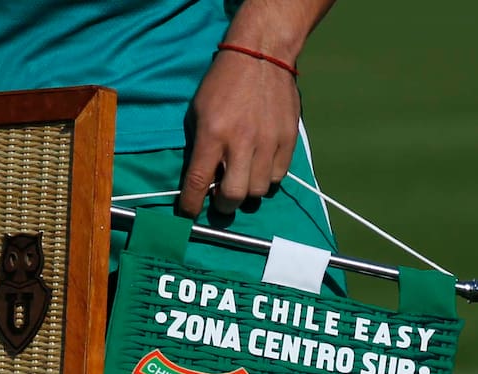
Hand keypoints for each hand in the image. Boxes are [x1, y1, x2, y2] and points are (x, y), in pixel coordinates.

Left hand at [178, 49, 300, 217]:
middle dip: (224, 204)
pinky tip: (260, 166)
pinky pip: (278, 176)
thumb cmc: (222, 84)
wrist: (261, 55)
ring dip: (247, 191)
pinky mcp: (289, 139)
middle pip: (234, 196)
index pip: (198, 183)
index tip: (188, 213)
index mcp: (212, 135)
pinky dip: (267, 177)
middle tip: (220, 198)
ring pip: (259, 191)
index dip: (191, 206)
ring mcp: (268, 142)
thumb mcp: (197, 113)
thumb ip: (198, 148)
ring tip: (242, 178)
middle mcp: (241, 142)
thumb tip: (201, 182)